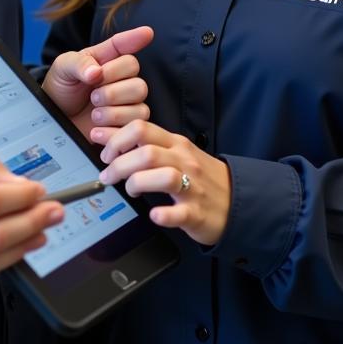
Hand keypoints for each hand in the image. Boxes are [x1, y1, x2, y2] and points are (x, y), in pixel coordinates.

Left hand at [42, 26, 152, 144]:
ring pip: (140, 105)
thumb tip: (96, 72)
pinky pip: (136, 124)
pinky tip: (98, 127)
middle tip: (93, 96)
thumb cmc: (62, 87)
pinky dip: (114, 127)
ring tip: (94, 114)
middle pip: (138, 82)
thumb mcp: (63, 68)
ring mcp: (128, 103)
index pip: (125, 49)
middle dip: (113, 91)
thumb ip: (79, 64)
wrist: (56, 117)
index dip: (135, 39)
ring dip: (114, 111)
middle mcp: (123, 79)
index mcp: (108, 60)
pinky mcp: (127, 125)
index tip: (147, 33)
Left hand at [97, 121, 231, 246]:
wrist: (238, 201)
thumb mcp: (178, 153)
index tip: (104, 152)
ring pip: (163, 176)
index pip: (141, 128)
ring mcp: (192, 187)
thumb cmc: (201, 177)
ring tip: (131, 191)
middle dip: (118, 164)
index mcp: (176, 144)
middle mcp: (184, 161)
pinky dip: (163, 215)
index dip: (116, 138)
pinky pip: (179, 213)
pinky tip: (154, 215)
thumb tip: (112, 140)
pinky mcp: (197, 213)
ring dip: (138, 183)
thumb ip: (150, 145)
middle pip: (146, 153)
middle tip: (107, 176)